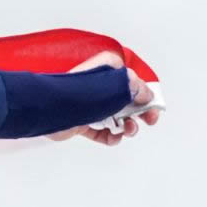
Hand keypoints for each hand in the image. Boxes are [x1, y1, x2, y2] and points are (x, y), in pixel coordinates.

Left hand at [49, 53, 163, 147]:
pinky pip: (100, 131)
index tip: (153, 104)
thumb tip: (146, 94)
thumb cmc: (83, 91)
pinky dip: (109, 136)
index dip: (145, 92)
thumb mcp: (119, 84)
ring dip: (127, 126)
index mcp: (107, 69)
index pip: (132, 79)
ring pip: (116, 117)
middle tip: (149, 120)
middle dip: (140, 112)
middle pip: (127, 100)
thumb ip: (136, 88)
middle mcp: (98, 85)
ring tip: (127, 129)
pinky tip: (113, 137)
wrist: (53, 108)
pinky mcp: (80, 121)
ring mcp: (89, 104)